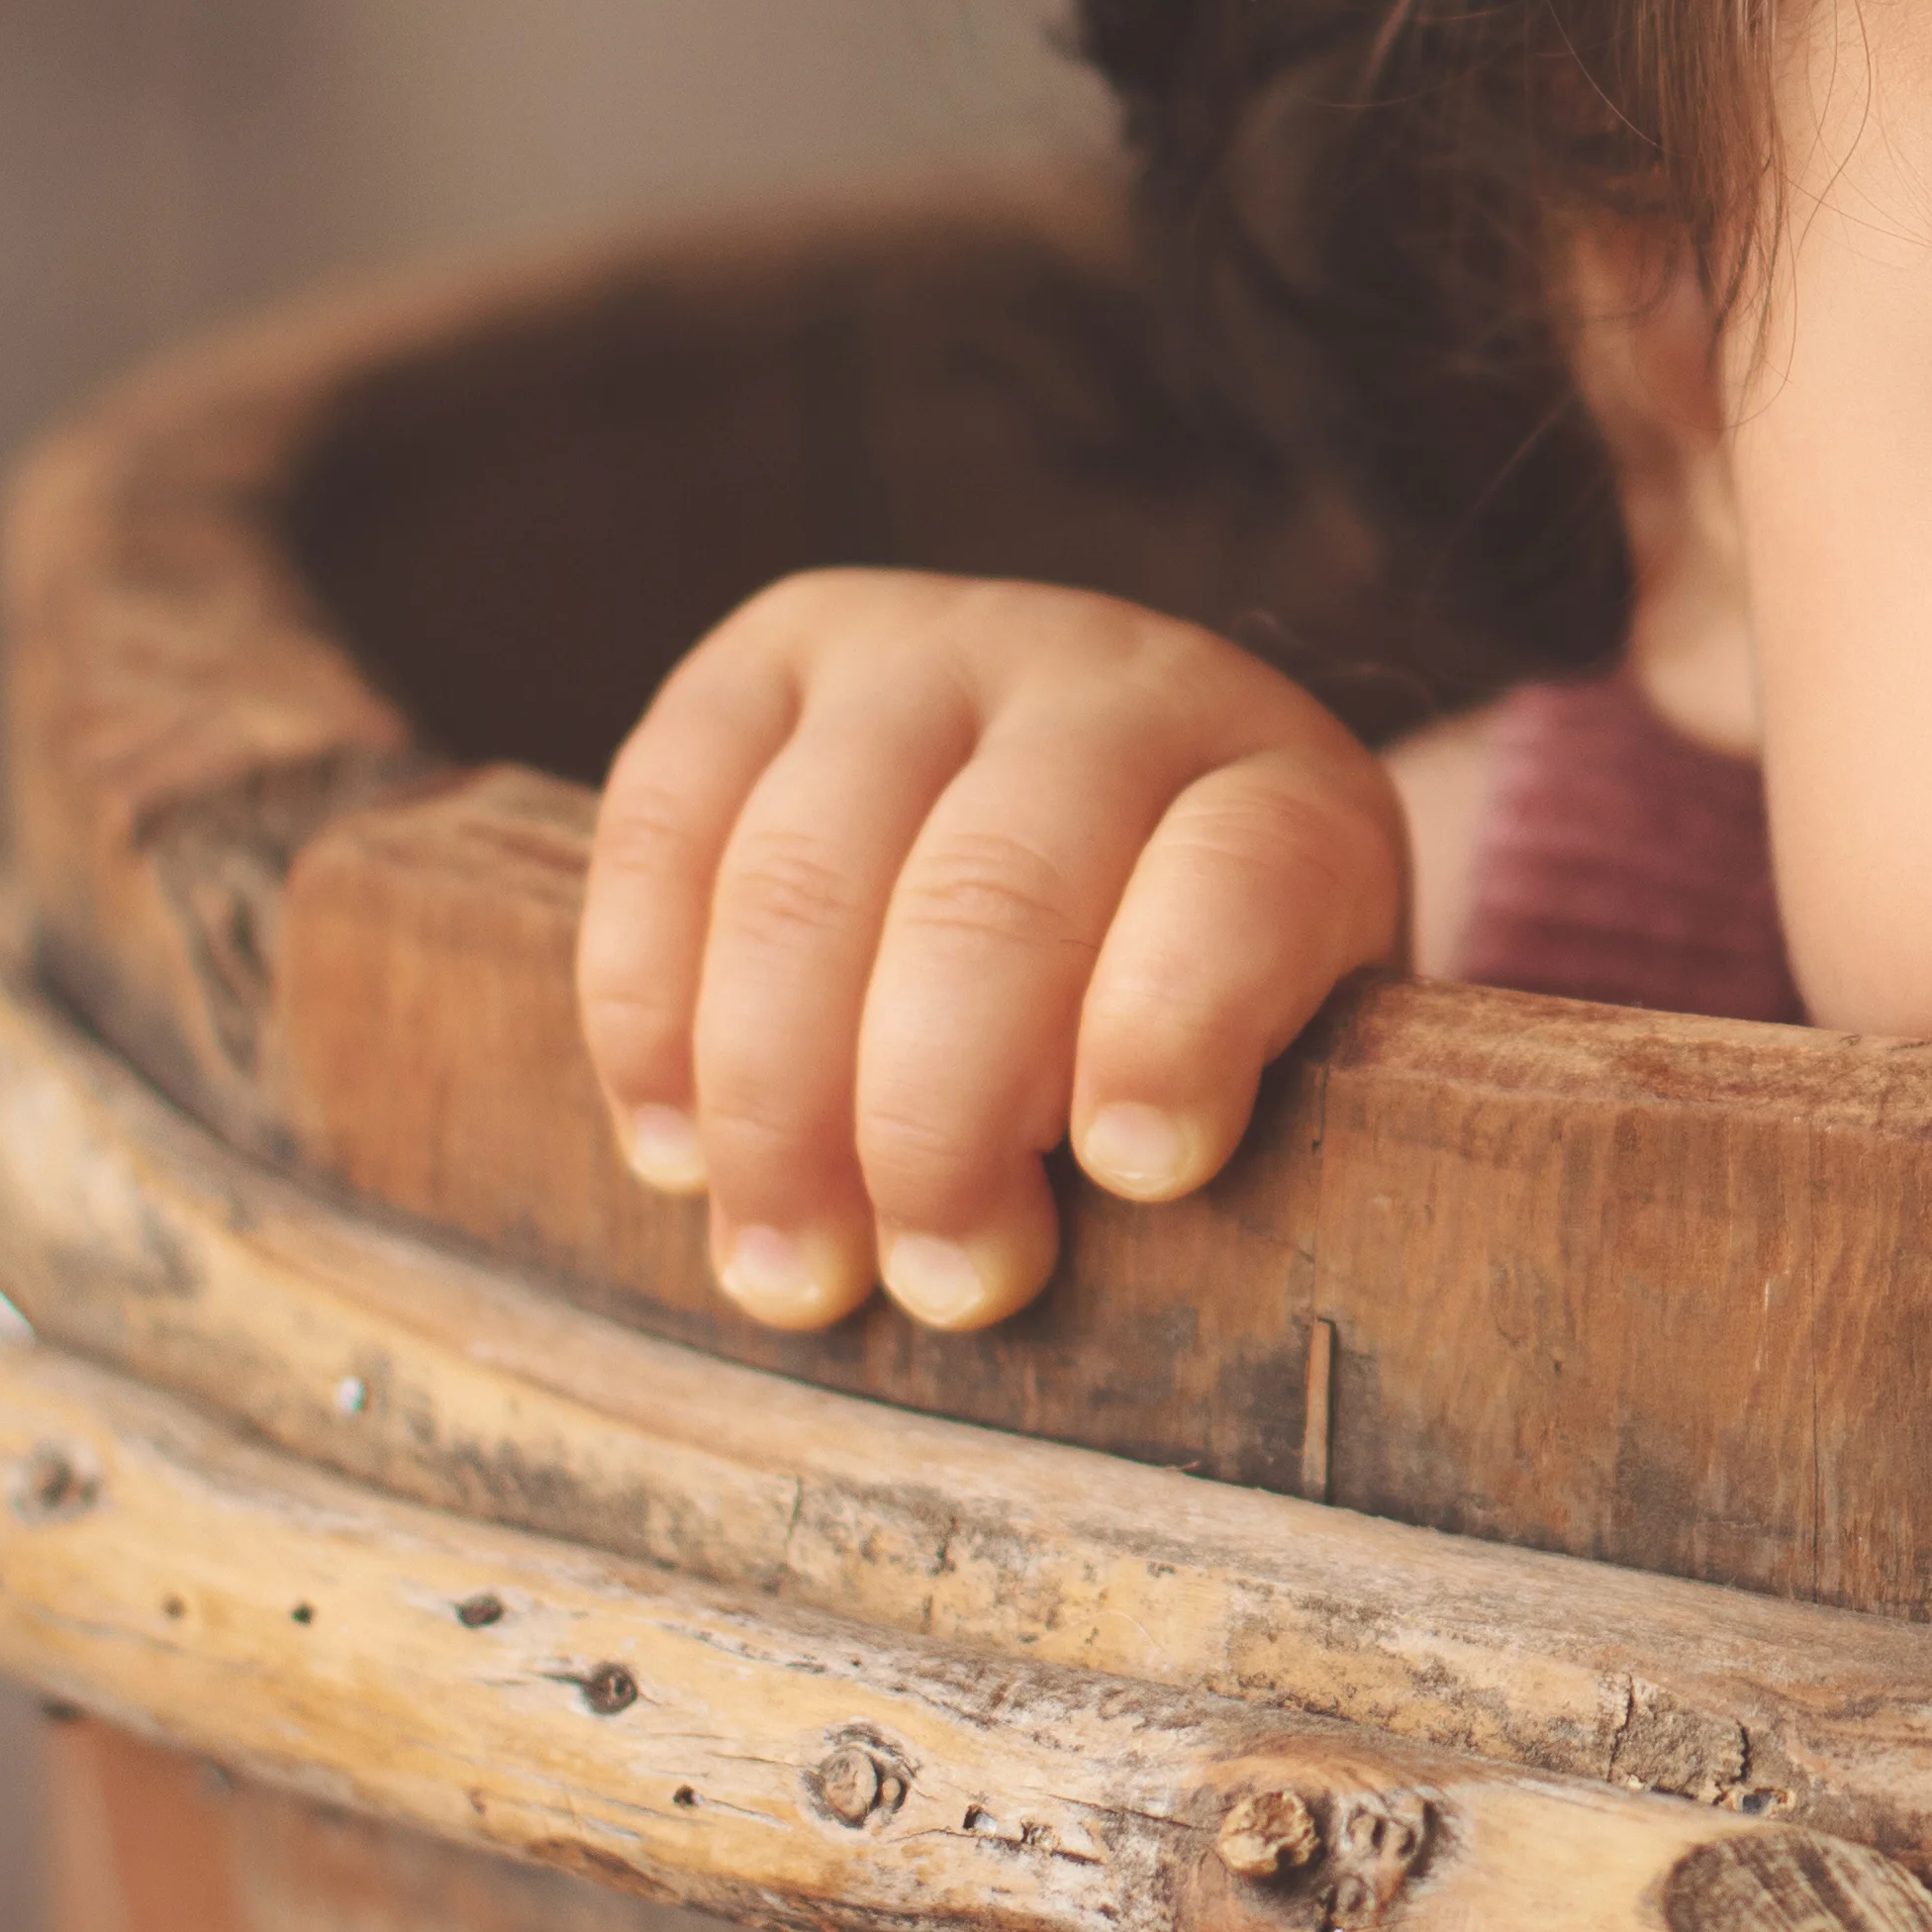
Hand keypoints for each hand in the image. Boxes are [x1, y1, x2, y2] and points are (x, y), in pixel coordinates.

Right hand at [571, 573, 1406, 1337]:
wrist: (1111, 796)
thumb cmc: (1196, 992)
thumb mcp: (1282, 1048)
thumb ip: (1210, 1119)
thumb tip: (1053, 1247)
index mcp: (1278, 780)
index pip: (1240, 875)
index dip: (1178, 1029)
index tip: (1137, 1177)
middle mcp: (1103, 677)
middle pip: (992, 891)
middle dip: (938, 1120)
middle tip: (930, 1283)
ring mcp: (920, 648)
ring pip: (804, 870)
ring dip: (775, 1100)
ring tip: (786, 1265)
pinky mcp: (762, 662)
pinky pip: (661, 822)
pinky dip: (649, 1009)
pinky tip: (677, 1152)